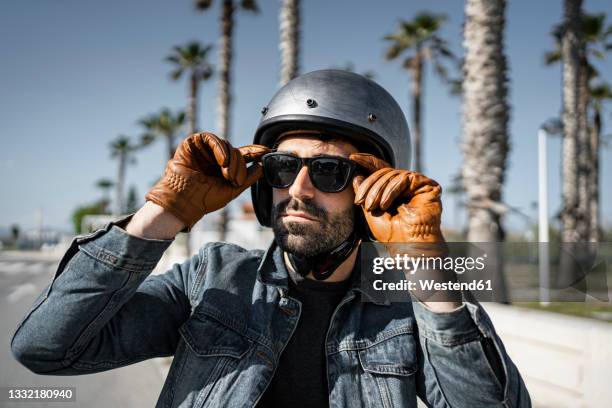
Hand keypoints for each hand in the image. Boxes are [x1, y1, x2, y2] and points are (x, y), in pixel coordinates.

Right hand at [145, 132, 270, 228]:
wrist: (185, 201)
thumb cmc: (206, 199)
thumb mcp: (233, 189)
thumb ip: (249, 178)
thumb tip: (264, 165)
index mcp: (225, 167)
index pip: (243, 155)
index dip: (256, 152)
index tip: (268, 151)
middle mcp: (216, 156)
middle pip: (236, 151)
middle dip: (239, 165)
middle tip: (233, 180)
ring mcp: (205, 149)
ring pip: (226, 145)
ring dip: (230, 159)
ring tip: (226, 175)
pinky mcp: (193, 143)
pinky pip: (211, 138)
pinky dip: (219, 149)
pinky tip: (222, 162)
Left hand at [349, 153, 445, 249]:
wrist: (407, 246)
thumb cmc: (391, 234)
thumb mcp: (370, 210)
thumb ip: (364, 193)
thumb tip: (356, 176)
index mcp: (394, 189)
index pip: (380, 169)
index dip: (367, 161)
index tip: (352, 158)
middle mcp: (406, 185)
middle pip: (384, 172)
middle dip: (369, 186)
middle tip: (360, 201)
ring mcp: (417, 184)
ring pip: (392, 174)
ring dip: (378, 190)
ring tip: (373, 206)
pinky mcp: (427, 185)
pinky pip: (404, 178)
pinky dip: (391, 190)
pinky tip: (385, 204)